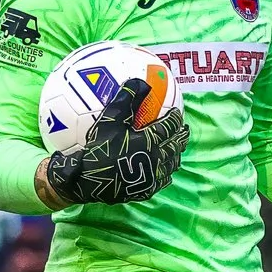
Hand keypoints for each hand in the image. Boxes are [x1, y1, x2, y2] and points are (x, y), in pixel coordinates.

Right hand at [42, 78, 188, 206]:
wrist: (86, 180)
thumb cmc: (97, 148)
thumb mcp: (109, 120)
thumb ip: (125, 99)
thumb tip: (140, 81)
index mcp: (150, 140)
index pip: (169, 127)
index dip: (175, 119)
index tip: (177, 113)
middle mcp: (156, 158)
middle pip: (175, 145)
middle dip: (181, 136)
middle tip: (184, 129)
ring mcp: (153, 176)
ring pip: (172, 163)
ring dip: (176, 154)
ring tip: (178, 148)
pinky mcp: (146, 190)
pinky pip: (163, 180)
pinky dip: (168, 172)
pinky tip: (166, 170)